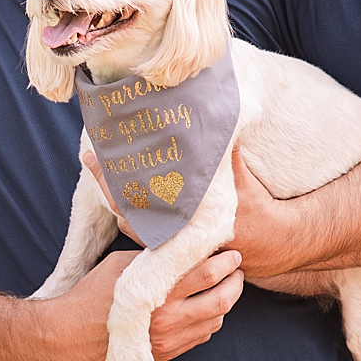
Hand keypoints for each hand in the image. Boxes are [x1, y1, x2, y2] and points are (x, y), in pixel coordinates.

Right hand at [64, 247, 243, 360]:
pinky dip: (210, 320)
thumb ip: (152, 257)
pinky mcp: (167, 353)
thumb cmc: (92, 294)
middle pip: (221, 299)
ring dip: (226, 301)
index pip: (206, 273)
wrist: (72, 335)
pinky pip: (201, 336)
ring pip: (215, 320)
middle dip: (235, 280)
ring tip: (225, 285)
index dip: (224, 260)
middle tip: (236, 267)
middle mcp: (170, 318)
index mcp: (159, 291)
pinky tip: (206, 307)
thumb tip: (176, 244)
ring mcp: (171, 340)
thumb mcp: (121, 264)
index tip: (231, 248)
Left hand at [82, 145, 332, 295]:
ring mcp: (173, 245)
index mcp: (184, 223)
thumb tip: (219, 114)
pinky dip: (132, 209)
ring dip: (116, 196)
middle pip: (126, 213)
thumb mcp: (240, 180)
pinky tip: (123, 186)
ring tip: (101, 166)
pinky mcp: (176, 246)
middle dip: (106, 185)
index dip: (112, 181)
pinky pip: (146, 229)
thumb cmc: (255, 208)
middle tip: (89, 157)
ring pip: (132, 223)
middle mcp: (174, 239)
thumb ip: (225, 152)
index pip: (135, 204)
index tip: (96, 156)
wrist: (271, 244)